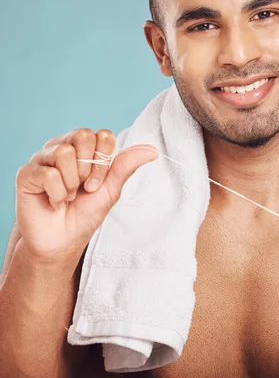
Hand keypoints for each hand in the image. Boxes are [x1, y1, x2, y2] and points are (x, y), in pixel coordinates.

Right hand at [15, 128, 158, 264]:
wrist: (62, 242)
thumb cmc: (84, 215)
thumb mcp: (110, 190)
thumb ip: (126, 166)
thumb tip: (152, 150)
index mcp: (83, 149)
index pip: (102, 135)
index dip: (104, 161)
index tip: (98, 183)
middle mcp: (62, 147)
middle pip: (83, 135)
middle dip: (89, 169)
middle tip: (83, 188)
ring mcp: (42, 158)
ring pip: (64, 153)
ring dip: (72, 183)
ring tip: (68, 196)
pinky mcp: (26, 173)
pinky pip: (48, 174)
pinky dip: (57, 194)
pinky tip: (55, 201)